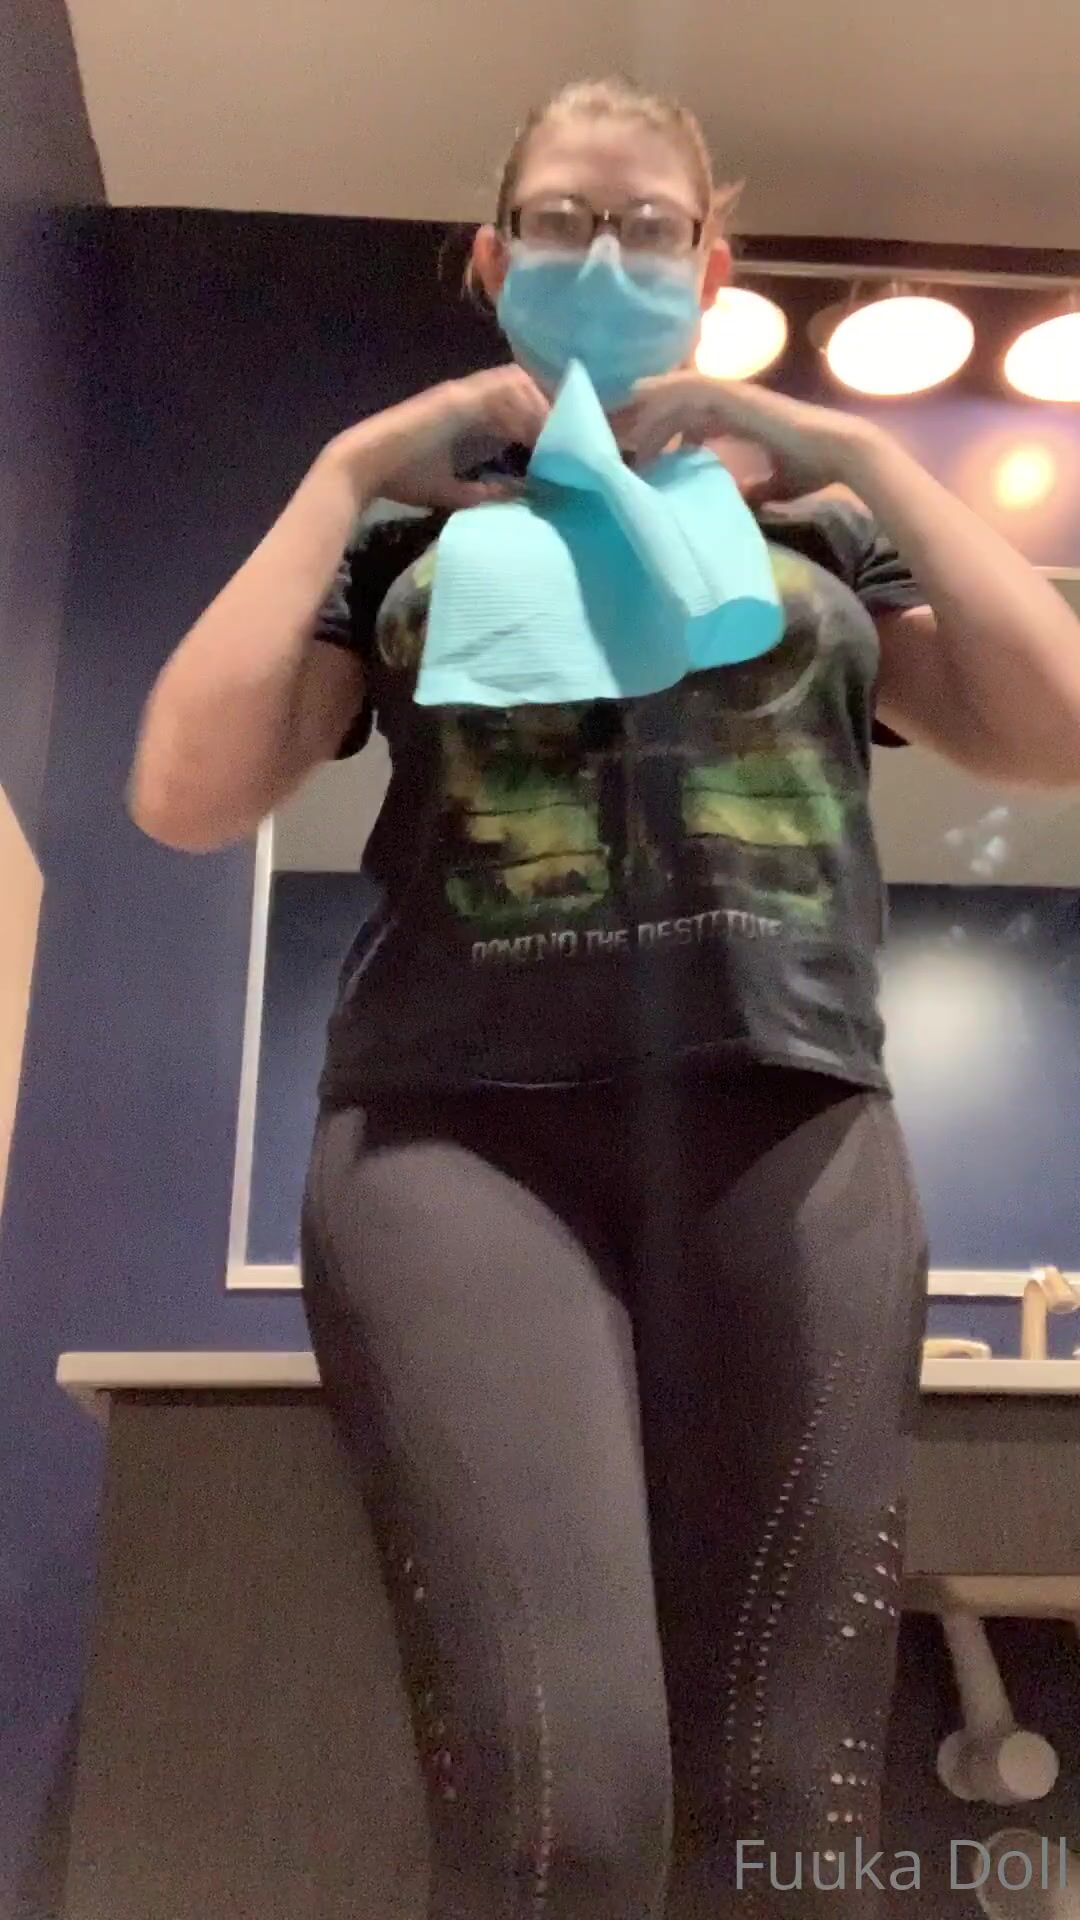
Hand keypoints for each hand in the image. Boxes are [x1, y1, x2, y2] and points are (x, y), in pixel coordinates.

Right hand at [329, 367, 549, 511]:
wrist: (364, 468)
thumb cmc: (402, 477)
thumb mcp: (453, 490)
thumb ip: (483, 493)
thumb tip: (515, 499)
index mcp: (468, 413)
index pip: (517, 403)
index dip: (543, 414)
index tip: (566, 439)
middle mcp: (468, 397)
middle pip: (523, 383)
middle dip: (550, 402)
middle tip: (574, 430)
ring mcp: (461, 394)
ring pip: (515, 383)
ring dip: (540, 404)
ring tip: (562, 431)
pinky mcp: (454, 400)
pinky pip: (498, 395)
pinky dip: (521, 409)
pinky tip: (538, 431)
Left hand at [610, 373, 877, 500]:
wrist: (838, 451)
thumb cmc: (813, 467)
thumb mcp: (775, 485)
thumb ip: (755, 490)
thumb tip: (742, 504)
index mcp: (740, 420)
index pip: (693, 421)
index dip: (667, 435)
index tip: (644, 457)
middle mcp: (734, 403)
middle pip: (679, 404)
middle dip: (649, 419)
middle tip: (620, 439)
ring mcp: (735, 395)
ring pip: (680, 391)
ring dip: (652, 405)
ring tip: (622, 421)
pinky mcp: (737, 395)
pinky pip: (693, 385)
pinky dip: (666, 388)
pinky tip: (642, 395)